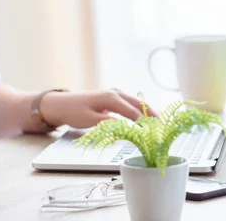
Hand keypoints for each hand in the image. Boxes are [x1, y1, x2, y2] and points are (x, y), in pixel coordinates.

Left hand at [39, 88, 157, 128]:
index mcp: (111, 98)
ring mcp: (115, 94)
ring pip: (137, 103)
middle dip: (153, 116)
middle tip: (164, 128)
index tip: (156, 133)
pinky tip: (147, 119)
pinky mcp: (113, 98)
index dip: (146, 123)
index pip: (134, 112)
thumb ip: (109, 123)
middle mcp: (115, 93)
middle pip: (140, 104)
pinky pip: (131, 104)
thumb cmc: (73, 112)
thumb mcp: (90, 120)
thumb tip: (126, 127)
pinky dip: (141, 111)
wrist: (61, 104)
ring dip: (149, 113)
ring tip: (160, 125)